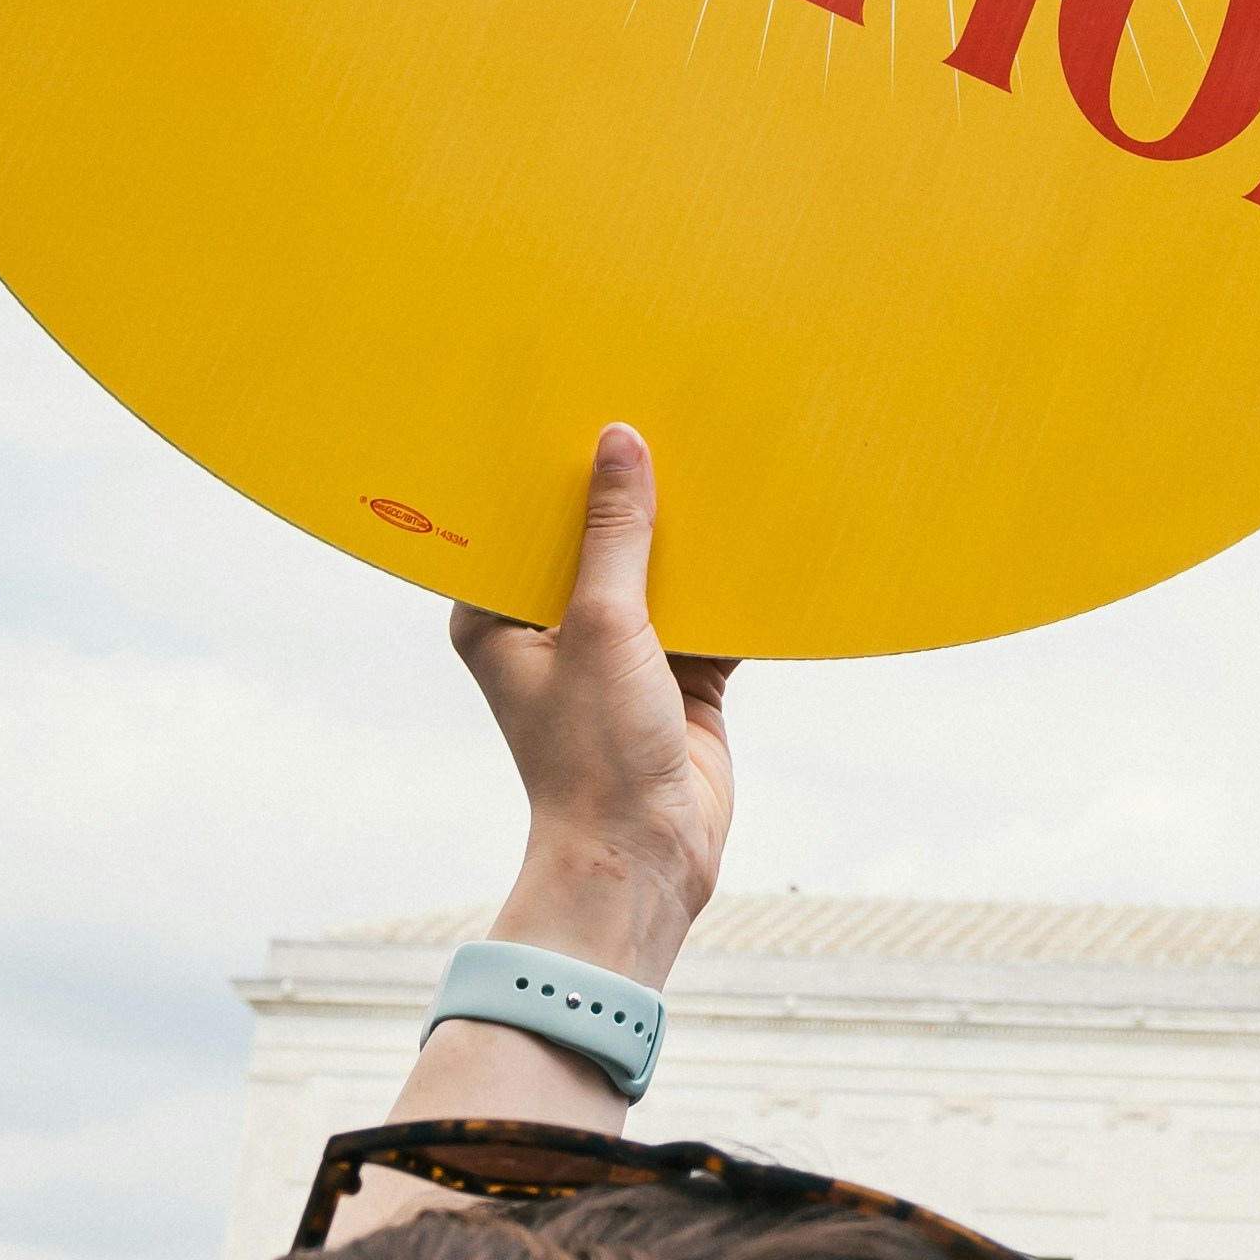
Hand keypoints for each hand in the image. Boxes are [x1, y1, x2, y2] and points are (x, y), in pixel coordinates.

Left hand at [402, 426, 735, 1133]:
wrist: (645, 859)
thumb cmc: (591, 757)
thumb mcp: (601, 625)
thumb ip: (616, 534)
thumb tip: (620, 443)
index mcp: (497, 616)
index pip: (517, 521)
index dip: (544, 468)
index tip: (569, 401)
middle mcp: (552, 629)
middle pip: (594, 540)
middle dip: (626, 493)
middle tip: (656, 409)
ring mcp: (619, 652)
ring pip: (657, 571)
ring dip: (686, 534)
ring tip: (714, 453)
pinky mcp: (679, 675)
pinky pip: (709, 610)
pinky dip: (733, 582)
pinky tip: (762, 527)